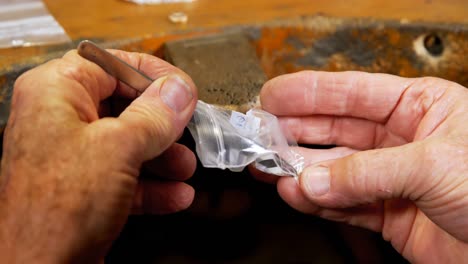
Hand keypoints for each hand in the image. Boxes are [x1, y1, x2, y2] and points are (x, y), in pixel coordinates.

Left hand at [0, 50, 197, 262]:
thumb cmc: (58, 209)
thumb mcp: (119, 148)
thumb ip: (155, 115)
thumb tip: (179, 90)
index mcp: (55, 92)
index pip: (111, 64)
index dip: (152, 74)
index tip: (182, 89)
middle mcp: (59, 119)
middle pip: (123, 105)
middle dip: (162, 124)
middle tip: (187, 129)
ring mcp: (70, 155)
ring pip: (126, 142)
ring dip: (162, 157)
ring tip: (186, 167)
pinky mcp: (82, 188)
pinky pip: (123, 174)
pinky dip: (151, 185)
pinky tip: (176, 195)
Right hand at [254, 71, 467, 262]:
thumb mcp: (436, 164)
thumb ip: (369, 172)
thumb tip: (316, 179)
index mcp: (418, 106)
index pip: (351, 92)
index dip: (308, 93)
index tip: (273, 96)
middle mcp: (400, 139)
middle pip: (335, 130)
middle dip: (297, 132)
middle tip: (263, 136)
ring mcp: (391, 177)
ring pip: (335, 169)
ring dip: (303, 171)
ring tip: (273, 170)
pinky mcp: (388, 214)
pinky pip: (344, 203)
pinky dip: (319, 202)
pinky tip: (298, 195)